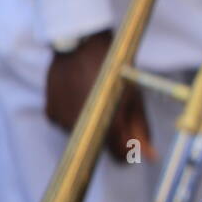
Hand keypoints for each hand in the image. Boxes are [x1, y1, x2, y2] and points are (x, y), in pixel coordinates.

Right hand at [45, 30, 155, 162]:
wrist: (82, 44)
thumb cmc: (115, 69)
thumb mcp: (134, 98)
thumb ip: (140, 129)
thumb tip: (150, 156)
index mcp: (107, 124)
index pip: (120, 157)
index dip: (129, 149)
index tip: (132, 137)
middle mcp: (82, 127)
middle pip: (101, 146)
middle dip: (111, 135)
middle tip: (114, 109)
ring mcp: (63, 121)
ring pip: (83, 136)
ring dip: (92, 124)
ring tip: (96, 97)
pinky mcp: (51, 113)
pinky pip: (67, 124)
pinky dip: (76, 115)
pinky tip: (80, 95)